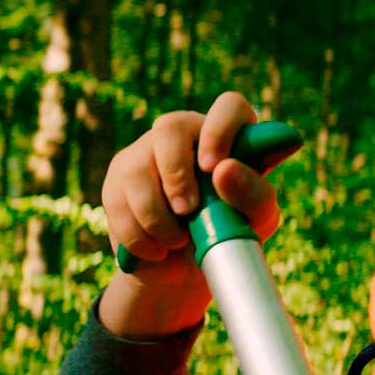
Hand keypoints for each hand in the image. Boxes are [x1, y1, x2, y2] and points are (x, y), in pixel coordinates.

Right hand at [99, 92, 280, 339]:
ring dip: (157, 217)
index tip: (214, 169)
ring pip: (137, 170)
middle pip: (169, 127)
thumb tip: (222, 170)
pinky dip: (139, 237)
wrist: (188, 268)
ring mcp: (145, 153)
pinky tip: (157, 250)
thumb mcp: (256, 220)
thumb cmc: (231, 231)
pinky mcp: (117, 181)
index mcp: (226, 134)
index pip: (229, 106)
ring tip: (177, 242)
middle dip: (176, 174)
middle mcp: (184, 134)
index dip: (220, 131)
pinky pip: (119, 204)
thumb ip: (253, 194)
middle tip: (188, 211)